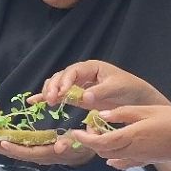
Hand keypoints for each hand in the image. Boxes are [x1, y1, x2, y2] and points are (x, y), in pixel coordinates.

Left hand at [0, 133, 94, 166]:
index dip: (15, 148)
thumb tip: (59, 147)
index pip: (28, 152)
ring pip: (14, 151)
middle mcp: (38, 156)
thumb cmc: (81, 145)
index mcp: (47, 153)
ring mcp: (34, 154)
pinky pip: (16, 148)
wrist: (82, 152)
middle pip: (16, 153)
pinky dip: (5, 142)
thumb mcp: (78, 143)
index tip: (2, 142)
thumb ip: (69, 144)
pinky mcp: (33, 150)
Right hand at [36, 60, 169, 110]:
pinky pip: (58, 95)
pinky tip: (33, 102)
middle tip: (51, 100)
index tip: (61, 93)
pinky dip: (45, 97)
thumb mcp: (117, 88)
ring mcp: (76, 85)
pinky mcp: (75, 96)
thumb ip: (100, 91)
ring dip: (48, 92)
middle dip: (53, 87)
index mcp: (91, 67)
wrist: (138, 100)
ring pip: (56, 85)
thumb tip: (83, 97)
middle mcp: (81, 74)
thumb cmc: (130, 90)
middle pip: (60, 77)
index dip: (64, 81)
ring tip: (47, 103)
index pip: (72, 71)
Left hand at [71, 105, 170, 168]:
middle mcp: (132, 150)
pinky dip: (116, 161)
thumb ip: (121, 113)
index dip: (84, 139)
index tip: (75, 132)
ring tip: (103, 136)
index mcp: (130, 136)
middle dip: (92, 142)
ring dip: (103, 149)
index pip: (100, 142)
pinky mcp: (147, 161)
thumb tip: (100, 115)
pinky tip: (113, 157)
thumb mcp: (145, 110)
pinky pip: (126, 164)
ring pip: (112, 158)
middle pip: (103, 152)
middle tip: (90, 129)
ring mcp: (140, 158)